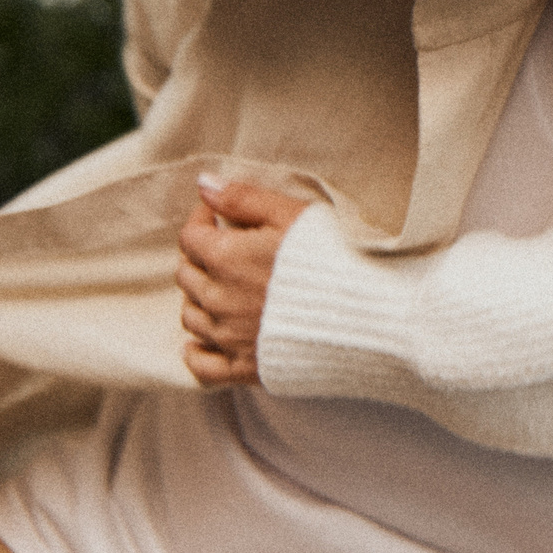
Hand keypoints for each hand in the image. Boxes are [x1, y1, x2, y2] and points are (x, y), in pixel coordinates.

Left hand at [177, 176, 311, 386]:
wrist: (365, 314)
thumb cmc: (332, 257)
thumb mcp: (291, 214)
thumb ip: (243, 199)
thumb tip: (203, 184)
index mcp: (226, 258)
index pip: (190, 237)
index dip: (201, 220)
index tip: (217, 215)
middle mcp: (219, 300)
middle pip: (186, 276)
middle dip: (200, 257)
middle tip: (224, 248)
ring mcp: (229, 338)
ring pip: (190, 317)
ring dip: (199, 299)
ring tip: (222, 287)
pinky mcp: (246, 368)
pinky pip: (202, 366)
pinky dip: (196, 352)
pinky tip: (202, 341)